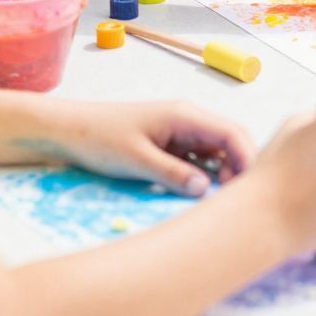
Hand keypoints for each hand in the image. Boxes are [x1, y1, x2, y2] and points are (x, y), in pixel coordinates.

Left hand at [40, 99, 253, 197]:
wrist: (65, 131)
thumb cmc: (98, 138)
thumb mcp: (136, 160)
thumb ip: (173, 174)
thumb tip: (206, 190)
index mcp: (185, 115)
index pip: (232, 133)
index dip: (247, 158)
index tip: (250, 188)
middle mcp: (189, 120)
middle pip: (230, 142)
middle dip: (239, 167)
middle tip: (232, 198)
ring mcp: (179, 132)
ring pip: (215, 152)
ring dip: (221, 173)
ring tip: (216, 200)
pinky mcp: (169, 145)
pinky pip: (197, 159)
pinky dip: (203, 175)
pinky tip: (197, 193)